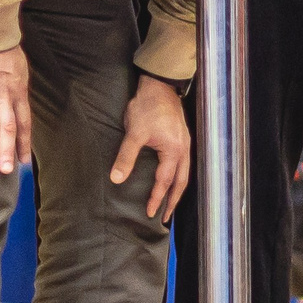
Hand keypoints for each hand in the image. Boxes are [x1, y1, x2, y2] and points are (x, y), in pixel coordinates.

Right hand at [0, 46, 31, 175]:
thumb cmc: (6, 51)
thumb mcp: (20, 73)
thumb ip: (16, 92)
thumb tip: (15, 108)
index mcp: (18, 94)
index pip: (24, 124)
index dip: (24, 143)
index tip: (25, 162)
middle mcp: (4, 97)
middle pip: (7, 128)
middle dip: (7, 151)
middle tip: (6, 172)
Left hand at [112, 75, 193, 222]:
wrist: (159, 86)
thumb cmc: (147, 108)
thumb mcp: (134, 133)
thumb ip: (126, 157)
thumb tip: (117, 179)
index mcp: (173, 151)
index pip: (165, 181)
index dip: (157, 198)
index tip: (151, 213)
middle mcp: (183, 150)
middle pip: (181, 182)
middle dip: (174, 200)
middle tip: (166, 216)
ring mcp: (185, 143)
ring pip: (185, 173)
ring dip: (178, 190)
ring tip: (171, 202)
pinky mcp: (182, 138)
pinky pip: (184, 164)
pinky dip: (179, 177)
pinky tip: (173, 178)